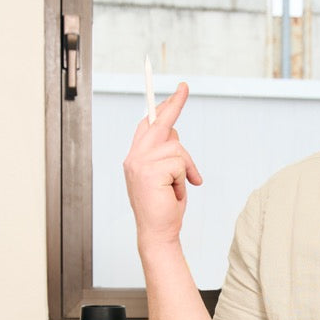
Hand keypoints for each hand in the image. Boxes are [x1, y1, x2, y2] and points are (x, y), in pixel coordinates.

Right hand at [123, 82, 201, 247]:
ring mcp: (139, 163)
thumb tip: (174, 136)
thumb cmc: (165, 208)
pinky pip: (179, 163)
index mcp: (136, 157)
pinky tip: (175, 192)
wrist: (158, 233)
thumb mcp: (167, 176)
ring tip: (180, 187)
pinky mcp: (149, 171)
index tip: (177, 91)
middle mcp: (134, 157)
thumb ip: (167, 155)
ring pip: (176, 147)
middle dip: (174, 104)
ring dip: (185, 167)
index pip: (147, 124)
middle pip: (158, 123)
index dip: (161, 107)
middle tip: (184, 87)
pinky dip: (184, 178)